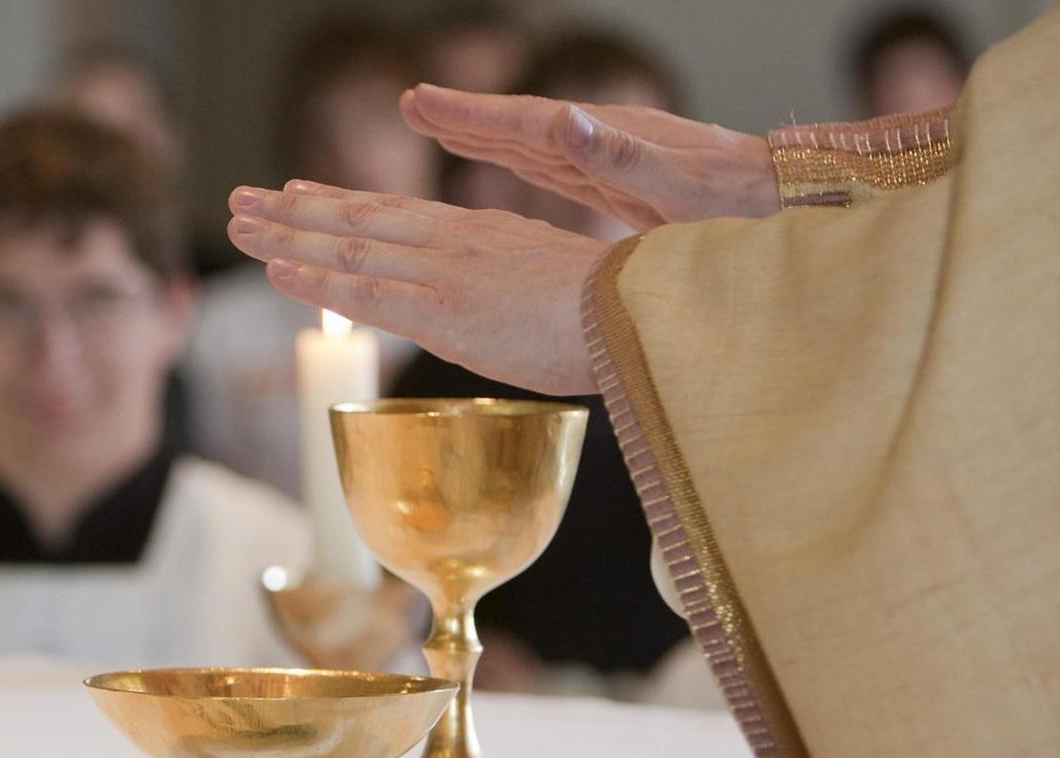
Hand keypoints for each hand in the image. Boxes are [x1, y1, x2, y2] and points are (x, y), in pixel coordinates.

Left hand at [228, 180, 605, 395]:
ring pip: (348, 247)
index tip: (299, 195)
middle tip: (243, 200)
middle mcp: (454, 243)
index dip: (342, 203)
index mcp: (483, 235)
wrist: (643, 314)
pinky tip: (276, 270)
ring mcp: (444, 273)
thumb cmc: (616, 311)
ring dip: (287, 236)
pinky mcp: (442, 310)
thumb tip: (494, 305)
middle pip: (359, 219)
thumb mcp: (552, 285)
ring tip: (239, 222)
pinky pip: (364, 293)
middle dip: (295, 210)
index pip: (396, 213)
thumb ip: (512, 288)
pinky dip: (315, 279)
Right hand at [401, 83, 778, 230]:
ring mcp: (614, 159)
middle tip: (409, 103)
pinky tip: (504, 160)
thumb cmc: (744, 209)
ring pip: (532, 145)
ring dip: (483, 134)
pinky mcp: (623, 184)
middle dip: (463, 116)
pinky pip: (556, 170)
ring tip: (437, 123)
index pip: (524, 123)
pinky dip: (520, 161)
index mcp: (608, 142)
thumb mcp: (681, 190)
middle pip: (518, 126)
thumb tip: (562, 118)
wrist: (795, 206)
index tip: (420, 101)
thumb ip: (621, 156)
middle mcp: (604, 142)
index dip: (469, 114)